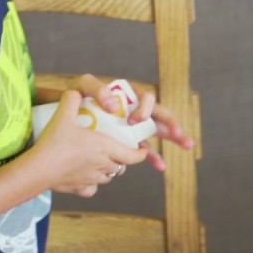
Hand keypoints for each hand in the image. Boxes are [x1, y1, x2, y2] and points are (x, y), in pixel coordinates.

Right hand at [30, 89, 148, 196]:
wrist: (37, 169)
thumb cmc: (54, 142)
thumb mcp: (63, 115)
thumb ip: (72, 100)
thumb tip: (75, 91)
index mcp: (105, 148)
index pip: (133, 155)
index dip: (141, 154)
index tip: (143, 150)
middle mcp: (102, 165)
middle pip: (121, 166)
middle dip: (123, 159)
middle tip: (118, 151)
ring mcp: (91, 179)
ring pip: (108, 177)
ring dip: (109, 170)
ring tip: (102, 161)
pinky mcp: (79, 189)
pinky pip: (92, 189)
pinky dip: (92, 184)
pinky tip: (86, 178)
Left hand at [72, 74, 195, 171]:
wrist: (65, 114)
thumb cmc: (77, 96)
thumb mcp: (84, 86)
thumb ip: (97, 89)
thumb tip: (114, 107)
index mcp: (130, 96)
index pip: (147, 99)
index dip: (146, 109)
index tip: (134, 121)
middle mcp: (136, 110)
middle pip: (160, 116)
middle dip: (173, 125)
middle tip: (181, 135)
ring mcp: (134, 128)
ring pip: (158, 134)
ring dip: (173, 140)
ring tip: (186, 146)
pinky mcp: (128, 142)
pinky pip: (144, 150)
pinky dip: (153, 157)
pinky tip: (160, 166)